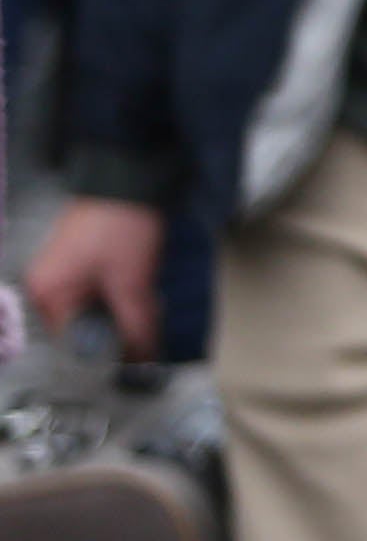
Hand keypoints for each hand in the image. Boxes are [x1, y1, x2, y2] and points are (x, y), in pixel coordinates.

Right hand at [21, 196, 167, 362]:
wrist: (129, 179)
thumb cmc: (122, 229)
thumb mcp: (131, 283)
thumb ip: (136, 326)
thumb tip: (145, 362)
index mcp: (47, 296)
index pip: (72, 344)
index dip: (106, 352)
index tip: (136, 355)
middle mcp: (45, 289)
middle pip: (83, 328)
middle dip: (118, 330)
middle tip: (148, 325)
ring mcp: (61, 275)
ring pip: (95, 312)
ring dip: (122, 312)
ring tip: (146, 302)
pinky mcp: (79, 265)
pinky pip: (98, 294)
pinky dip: (120, 297)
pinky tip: (140, 289)